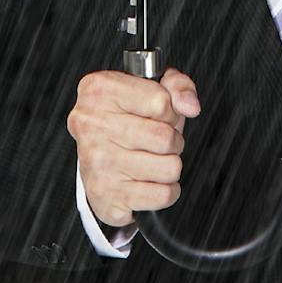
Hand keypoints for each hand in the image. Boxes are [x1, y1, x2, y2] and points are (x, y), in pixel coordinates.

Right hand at [68, 66, 201, 228]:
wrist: (92, 152)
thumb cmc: (123, 118)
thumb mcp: (150, 87)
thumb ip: (177, 86)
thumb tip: (189, 106)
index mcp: (101, 91)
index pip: (161, 102)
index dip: (170, 111)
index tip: (160, 115)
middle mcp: (93, 126)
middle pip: (165, 138)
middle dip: (173, 140)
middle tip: (159, 140)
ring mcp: (97, 163)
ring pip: (170, 168)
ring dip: (169, 164)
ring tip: (153, 158)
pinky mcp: (105, 196)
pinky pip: (162, 195)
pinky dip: (165, 189)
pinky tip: (148, 179)